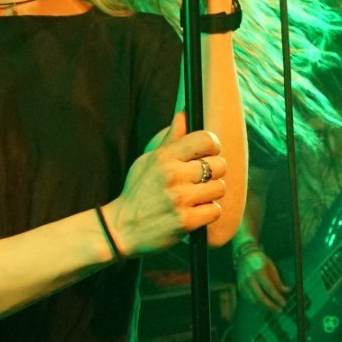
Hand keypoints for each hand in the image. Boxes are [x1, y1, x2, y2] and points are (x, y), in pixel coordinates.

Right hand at [103, 114, 228, 254]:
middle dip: (214, 174)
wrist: (121, 229)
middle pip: (219, 165)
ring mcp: (180, 198)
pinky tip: (194, 213)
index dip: (213, 146)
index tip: (209, 154)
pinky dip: (207, 213)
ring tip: (195, 198)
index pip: (206, 139)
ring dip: (211, 195)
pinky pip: (215, 211)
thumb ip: (171, 138)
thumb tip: (184, 113)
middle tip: (200, 181)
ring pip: (219, 188)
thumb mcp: (148, 161)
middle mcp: (173, 175)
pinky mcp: (186, 221)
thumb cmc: (138, 192)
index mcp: (165, 157)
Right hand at [235, 244, 290, 311]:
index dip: (277, 297)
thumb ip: (278, 281)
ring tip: (273, 309)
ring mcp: (243, 284)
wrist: (245, 255)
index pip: (269, 288)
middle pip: (260, 297)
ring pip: (254, 301)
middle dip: (271, 306)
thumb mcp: (271, 267)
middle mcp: (249, 279)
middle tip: (279, 310)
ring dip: (264, 307)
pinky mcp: (240, 287)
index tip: (284, 303)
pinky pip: (248, 299)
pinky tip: (264, 306)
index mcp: (259, 272)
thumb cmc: (260, 260)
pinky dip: (257, 304)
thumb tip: (287, 291)